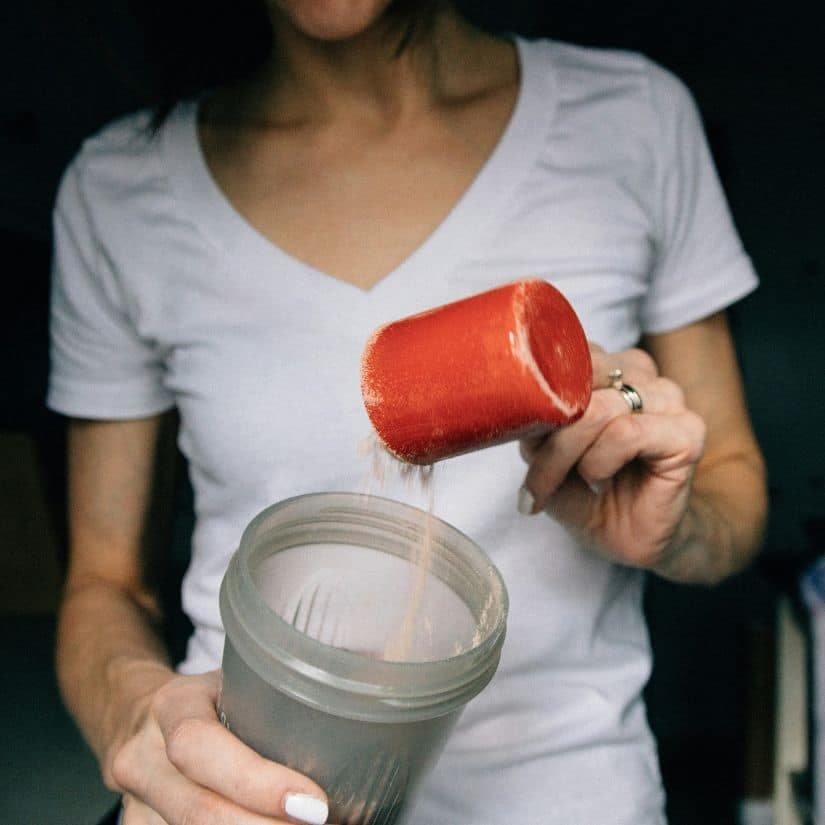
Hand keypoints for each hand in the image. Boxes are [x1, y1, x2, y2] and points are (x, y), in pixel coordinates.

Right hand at [111, 669, 328, 824]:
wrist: (139, 716)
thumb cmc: (209, 697)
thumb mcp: (236, 678)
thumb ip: (282, 690)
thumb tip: (366, 689)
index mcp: (172, 706)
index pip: (201, 747)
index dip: (256, 783)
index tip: (315, 806)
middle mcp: (142, 758)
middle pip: (196, 812)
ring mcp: (134, 805)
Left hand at [519, 344, 705, 572]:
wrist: (627, 536)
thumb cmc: (585, 490)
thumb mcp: (543, 454)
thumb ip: (534, 423)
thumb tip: (517, 409)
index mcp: (607, 366)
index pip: (564, 356)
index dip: (536, 401)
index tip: (521, 444)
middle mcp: (639, 374)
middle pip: (578, 382)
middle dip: (547, 434)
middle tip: (535, 480)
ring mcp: (668, 398)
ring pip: (598, 410)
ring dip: (567, 455)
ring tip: (563, 485)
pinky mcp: (688, 432)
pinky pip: (626, 433)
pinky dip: (600, 463)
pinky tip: (599, 482)